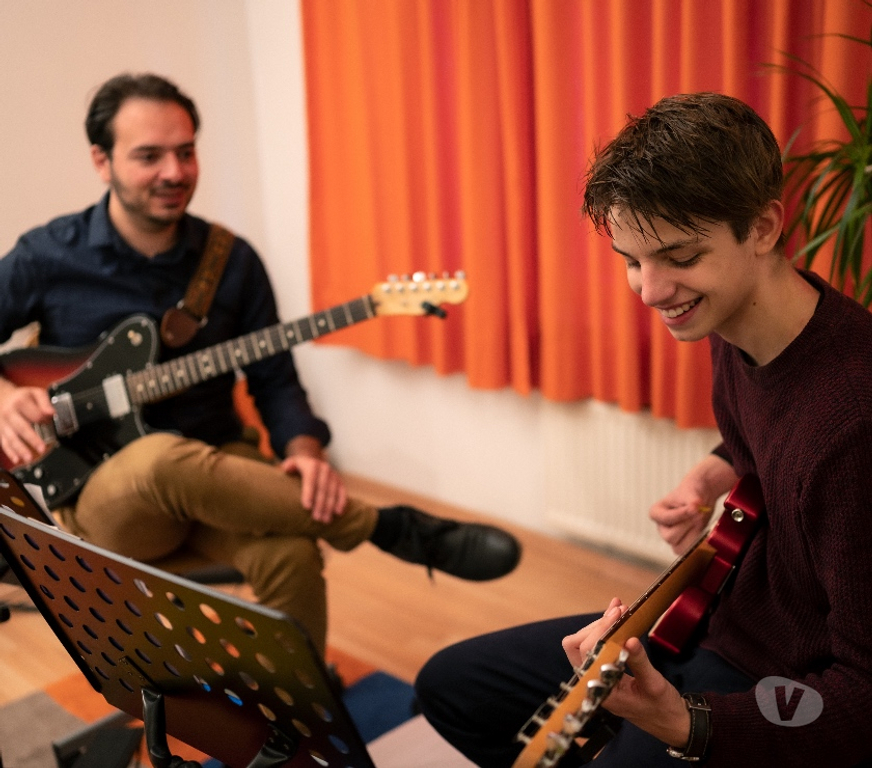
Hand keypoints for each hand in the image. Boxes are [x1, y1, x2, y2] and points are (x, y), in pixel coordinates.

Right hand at [0, 382, 53, 464]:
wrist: (1, 397)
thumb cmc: (21, 397)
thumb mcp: (35, 393)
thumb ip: (45, 402)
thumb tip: (52, 413)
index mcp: (20, 402)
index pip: (35, 415)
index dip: (45, 420)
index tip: (50, 423)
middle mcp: (10, 413)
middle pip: (22, 428)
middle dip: (32, 439)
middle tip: (42, 448)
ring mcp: (3, 423)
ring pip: (11, 438)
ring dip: (20, 449)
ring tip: (29, 458)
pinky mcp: (0, 431)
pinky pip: (4, 442)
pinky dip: (10, 452)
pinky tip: (16, 459)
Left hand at [280, 452, 347, 523]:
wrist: (313, 461)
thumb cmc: (298, 468)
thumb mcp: (291, 464)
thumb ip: (288, 466)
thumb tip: (286, 469)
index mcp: (311, 465)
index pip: (310, 480)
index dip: (309, 493)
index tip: (307, 507)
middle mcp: (324, 469)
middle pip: (322, 488)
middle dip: (320, 504)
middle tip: (316, 518)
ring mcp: (333, 475)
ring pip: (333, 492)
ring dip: (330, 507)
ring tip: (325, 520)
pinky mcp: (340, 481)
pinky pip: (342, 492)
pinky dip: (341, 502)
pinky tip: (338, 513)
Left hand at [562, 600, 690, 749]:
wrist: (670, 722)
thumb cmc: (662, 708)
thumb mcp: (654, 685)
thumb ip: (640, 663)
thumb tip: (629, 639)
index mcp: (601, 690)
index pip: (588, 653)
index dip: (600, 631)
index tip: (617, 614)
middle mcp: (593, 682)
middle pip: (578, 645)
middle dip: (598, 625)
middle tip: (620, 610)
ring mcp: (596, 675)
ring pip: (583, 643)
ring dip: (600, 624)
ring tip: (620, 609)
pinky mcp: (604, 669)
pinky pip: (596, 646)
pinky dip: (604, 629)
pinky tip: (617, 614)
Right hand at [651, 455, 737, 553]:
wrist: (702, 496)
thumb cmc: (692, 492)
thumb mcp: (691, 493)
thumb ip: (692, 501)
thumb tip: (695, 507)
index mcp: (656, 512)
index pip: (665, 519)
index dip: (681, 515)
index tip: (695, 507)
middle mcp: (661, 527)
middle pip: (670, 536)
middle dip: (687, 526)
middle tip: (699, 514)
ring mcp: (671, 537)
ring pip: (679, 547)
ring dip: (692, 535)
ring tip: (700, 520)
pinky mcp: (682, 544)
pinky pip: (688, 551)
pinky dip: (697, 541)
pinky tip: (701, 528)